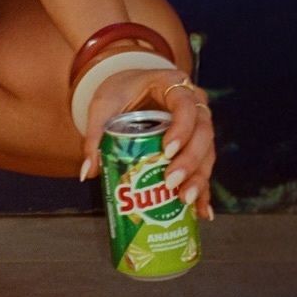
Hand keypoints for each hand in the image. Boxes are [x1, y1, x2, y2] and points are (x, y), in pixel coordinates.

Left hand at [77, 65, 215, 221]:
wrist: (129, 85)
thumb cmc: (118, 91)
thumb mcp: (103, 106)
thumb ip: (96, 136)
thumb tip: (88, 172)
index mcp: (173, 85)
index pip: (185, 105)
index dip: (182, 129)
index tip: (168, 151)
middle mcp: (194, 102)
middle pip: (203, 132)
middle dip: (190, 160)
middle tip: (171, 181)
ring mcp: (199, 124)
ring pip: (208, 152)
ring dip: (199, 178)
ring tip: (185, 199)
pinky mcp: (196, 144)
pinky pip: (204, 167)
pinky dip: (204, 189)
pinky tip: (203, 211)